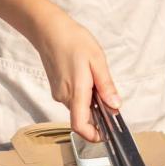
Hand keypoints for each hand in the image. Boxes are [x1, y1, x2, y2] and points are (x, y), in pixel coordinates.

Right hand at [33, 8, 119, 142]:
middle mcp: (64, 97)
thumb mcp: (97, 60)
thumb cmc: (73, 41)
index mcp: (76, 91)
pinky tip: (85, 74)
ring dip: (91, 101)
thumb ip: (106, 85)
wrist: (49, 29)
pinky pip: (73, 98)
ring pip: (78, 107)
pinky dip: (83, 94)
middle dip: (98, 111)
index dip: (93, 135)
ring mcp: (58, 93)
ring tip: (95, 77)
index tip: (106, 134)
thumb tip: (115, 106)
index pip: (80, 125)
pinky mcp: (57, 88)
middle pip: (83, 117)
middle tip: (107, 93)